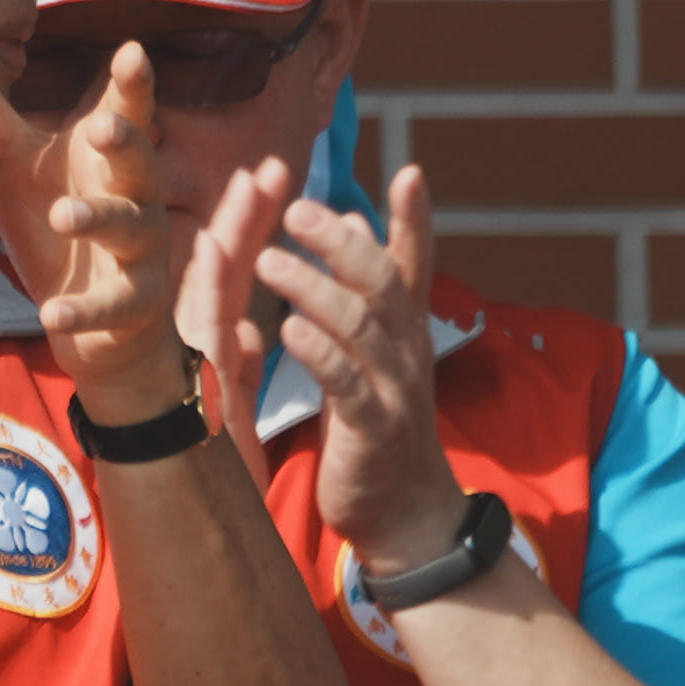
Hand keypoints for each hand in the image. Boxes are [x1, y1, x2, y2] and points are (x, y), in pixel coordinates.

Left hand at [0, 38, 190, 425]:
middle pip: (141, 159)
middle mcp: (137, 194)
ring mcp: (142, 250)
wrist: (84, 318)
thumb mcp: (18, 164)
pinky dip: (84, 308)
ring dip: (98, 219)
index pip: (125, 109)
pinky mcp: (136, 305)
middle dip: (126, 141)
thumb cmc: (50, 219)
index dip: (132, 83)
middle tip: (100, 127)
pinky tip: (52, 312)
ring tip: (62, 215)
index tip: (133, 49)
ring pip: (131, 227)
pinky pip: (115, 305)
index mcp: (108, 156)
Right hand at [182, 155, 295, 493]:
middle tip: (270, 161)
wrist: (192, 513)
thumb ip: (241, 362)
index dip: (253, 222)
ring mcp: (194, 354)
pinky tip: (208, 242)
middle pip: (227, 264)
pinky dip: (204, 282)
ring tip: (247, 182)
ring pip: (213, 282)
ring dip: (231, 229)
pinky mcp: (193, 378)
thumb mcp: (233, 402)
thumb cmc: (209, 457)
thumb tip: (255, 329)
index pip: (238, 270)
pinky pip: (201, 325)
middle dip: (248, 211)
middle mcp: (202, 338)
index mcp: (217, 340)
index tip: (272, 175)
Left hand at [255, 167, 470, 575]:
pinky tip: (289, 331)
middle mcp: (406, 353)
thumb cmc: (381, 422)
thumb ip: (369, 291)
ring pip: (362, 328)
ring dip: (314, 290)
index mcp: (402, 331)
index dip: (415, 220)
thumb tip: (358, 221)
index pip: (412, 264)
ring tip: (269, 260)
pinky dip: (321, 354)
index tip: (411, 169)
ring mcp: (393, 391)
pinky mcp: (371, 432)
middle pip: (383, 284)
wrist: (405, 516)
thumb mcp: (379, 351)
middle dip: (342, 243)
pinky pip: (348, 386)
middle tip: (298, 208)